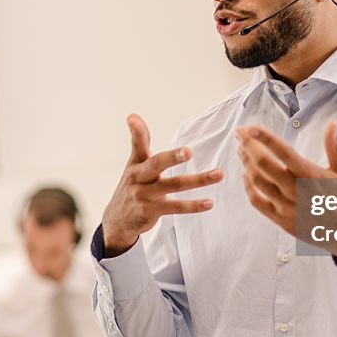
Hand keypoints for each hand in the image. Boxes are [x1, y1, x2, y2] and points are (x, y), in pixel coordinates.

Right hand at [101, 114, 223, 256]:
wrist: (118, 222)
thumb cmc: (132, 188)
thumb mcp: (133, 165)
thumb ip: (139, 142)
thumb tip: (133, 115)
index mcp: (136, 163)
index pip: (136, 144)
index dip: (136, 131)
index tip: (132, 118)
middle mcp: (138, 177)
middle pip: (156, 164)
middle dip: (172, 157)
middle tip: (189, 151)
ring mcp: (144, 195)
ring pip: (174, 185)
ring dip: (198, 180)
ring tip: (218, 174)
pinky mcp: (151, 210)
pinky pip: (176, 207)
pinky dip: (194, 205)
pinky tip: (209, 202)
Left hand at [236, 121, 336, 264]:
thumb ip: (334, 147)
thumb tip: (332, 123)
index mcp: (311, 176)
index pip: (285, 153)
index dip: (266, 139)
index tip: (251, 127)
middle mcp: (296, 190)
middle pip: (265, 165)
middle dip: (249, 145)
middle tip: (241, 133)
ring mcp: (286, 206)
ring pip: (258, 181)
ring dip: (246, 162)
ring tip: (241, 149)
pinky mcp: (279, 218)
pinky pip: (257, 201)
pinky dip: (248, 186)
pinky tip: (245, 174)